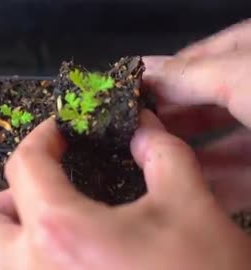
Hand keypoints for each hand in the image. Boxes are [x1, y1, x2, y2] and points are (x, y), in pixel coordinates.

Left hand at [0, 117, 250, 269]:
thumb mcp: (191, 209)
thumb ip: (162, 155)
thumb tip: (142, 130)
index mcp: (59, 230)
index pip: (25, 163)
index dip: (42, 137)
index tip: (58, 134)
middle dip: (1, 201)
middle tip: (42, 198)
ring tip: (38, 239)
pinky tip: (50, 267)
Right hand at [143, 18, 250, 212]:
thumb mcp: (247, 77)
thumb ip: (194, 74)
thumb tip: (145, 70)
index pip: (201, 57)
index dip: (163, 71)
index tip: (126, 88)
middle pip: (207, 99)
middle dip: (170, 114)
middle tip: (131, 128)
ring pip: (221, 139)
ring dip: (185, 152)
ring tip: (147, 160)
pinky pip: (239, 174)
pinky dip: (212, 181)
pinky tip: (186, 187)